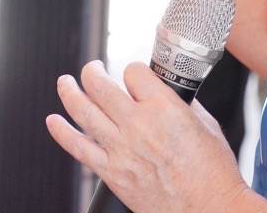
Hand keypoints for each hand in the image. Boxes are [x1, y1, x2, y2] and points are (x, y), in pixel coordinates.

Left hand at [49, 59, 249, 212]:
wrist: (210, 211)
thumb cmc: (213, 172)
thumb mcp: (205, 124)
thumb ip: (179, 103)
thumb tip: (164, 92)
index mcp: (164, 108)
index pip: (133, 71)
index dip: (133, 71)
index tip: (134, 77)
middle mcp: (138, 125)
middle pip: (100, 84)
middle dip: (92, 70)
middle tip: (93, 69)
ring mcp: (121, 150)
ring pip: (82, 110)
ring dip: (68, 91)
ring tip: (65, 82)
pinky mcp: (113, 173)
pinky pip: (78, 148)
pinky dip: (61, 132)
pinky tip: (53, 121)